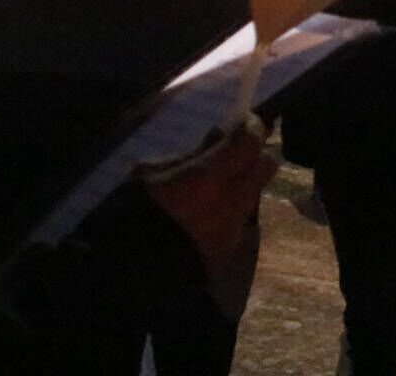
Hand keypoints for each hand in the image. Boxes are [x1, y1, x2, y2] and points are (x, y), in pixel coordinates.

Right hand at [140, 117, 276, 277]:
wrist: (129, 276)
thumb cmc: (132, 214)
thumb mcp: (149, 173)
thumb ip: (188, 156)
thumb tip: (215, 139)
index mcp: (208, 178)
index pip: (250, 140)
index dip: (250, 126)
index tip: (242, 120)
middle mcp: (230, 202)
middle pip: (266, 165)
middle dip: (254, 154)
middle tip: (233, 151)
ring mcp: (233, 228)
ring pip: (256, 192)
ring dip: (244, 181)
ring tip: (216, 183)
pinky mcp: (229, 249)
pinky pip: (242, 217)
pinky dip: (232, 207)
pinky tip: (209, 211)